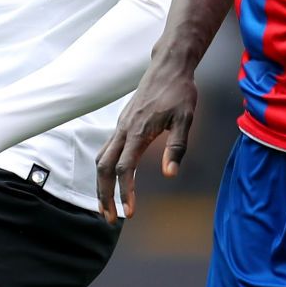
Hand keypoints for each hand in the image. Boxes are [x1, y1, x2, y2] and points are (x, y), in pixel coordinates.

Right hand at [95, 61, 197, 222]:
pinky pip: (106, 151)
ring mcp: (120, 126)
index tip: (130, 212)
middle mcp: (123, 129)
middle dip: (103, 195)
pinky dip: (104, 171)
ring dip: (100, 185)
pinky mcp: (122, 124)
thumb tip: (169, 175)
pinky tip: (111, 182)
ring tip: (106, 207)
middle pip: (103, 168)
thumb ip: (177, 147)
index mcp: (138, 131)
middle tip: (109, 219)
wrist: (168, 66)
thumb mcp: (185, 119)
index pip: (124, 168)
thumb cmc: (179, 92)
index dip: (125, 192)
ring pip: (100, 160)